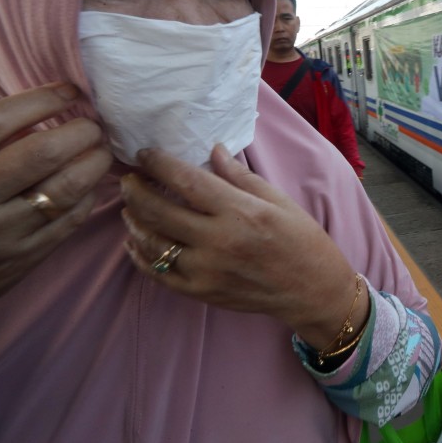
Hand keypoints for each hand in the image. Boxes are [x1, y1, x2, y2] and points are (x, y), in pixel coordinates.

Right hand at [0, 83, 112, 311]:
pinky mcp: (23, 258)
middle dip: (77, 131)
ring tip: (99, 148)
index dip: (39, 101)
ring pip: (65, 189)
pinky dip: (87, 194)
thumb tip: (32, 109)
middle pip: (40, 154)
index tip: (67, 91)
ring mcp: (0, 234)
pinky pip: (69, 220)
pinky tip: (88, 180)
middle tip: (91, 123)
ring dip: (93, 162)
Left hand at [120, 144, 367, 346]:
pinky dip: (141, 256)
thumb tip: (213, 150)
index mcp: (240, 211)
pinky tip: (136, 241)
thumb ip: (240, 177)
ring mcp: (207, 270)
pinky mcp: (202, 292)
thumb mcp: (279, 201)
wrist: (313, 290)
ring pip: (153, 242)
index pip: (186, 180)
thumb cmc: (302, 240)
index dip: (158, 164)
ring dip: (134, 221)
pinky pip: (159, 273)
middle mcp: (219, 240)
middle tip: (128, 179)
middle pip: (160, 210)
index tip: (145, 154)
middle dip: (136, 190)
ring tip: (130, 207)